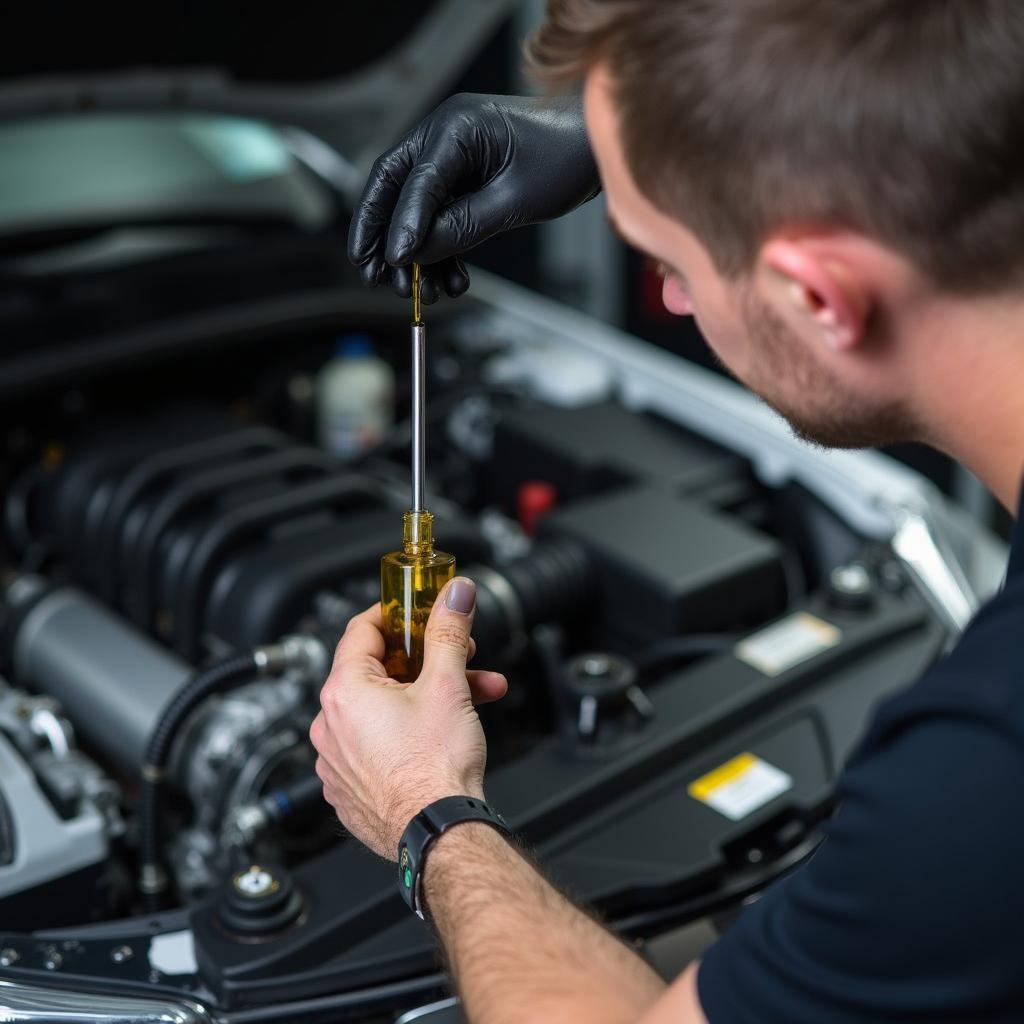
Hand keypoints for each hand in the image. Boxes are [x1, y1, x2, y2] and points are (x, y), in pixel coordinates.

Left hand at [309, 577, 507, 858]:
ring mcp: (337, 761)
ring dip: (427, 698)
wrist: (439, 833)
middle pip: (378, 672)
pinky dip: (408, 732)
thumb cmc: (435, 769)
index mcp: (344, 692)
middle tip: (458, 657)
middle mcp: (330, 726)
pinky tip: (444, 733)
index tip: (416, 611)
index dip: (395, 614)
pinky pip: (377, 745)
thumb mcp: (447, 684)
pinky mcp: (351, 789)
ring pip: (383, 710)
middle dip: (427, 661)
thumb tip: (454, 595)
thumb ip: (448, 631)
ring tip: (472, 698)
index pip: (362, 630)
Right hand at [347, 93, 600, 301]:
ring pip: (414, 208)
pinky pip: (440, 216)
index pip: (414, 180)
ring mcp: (452, 156)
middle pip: (393, 188)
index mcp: (455, 126)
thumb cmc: (565, 158)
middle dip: (381, 236)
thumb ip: (462, 227)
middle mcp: (444, 135)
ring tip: (419, 291)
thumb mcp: (513, 201)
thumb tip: (418, 252)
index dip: (399, 225)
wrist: (594, 147)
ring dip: (414, 253)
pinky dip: (441, 249)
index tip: (395, 262)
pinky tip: (450, 280)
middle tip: (376, 278)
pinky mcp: (464, 178)